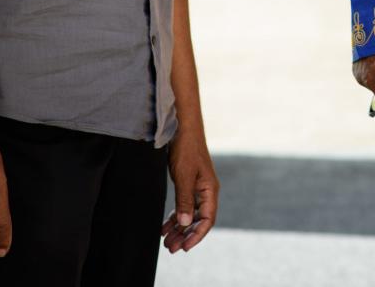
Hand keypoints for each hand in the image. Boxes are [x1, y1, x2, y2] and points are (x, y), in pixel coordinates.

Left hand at [162, 129, 217, 252]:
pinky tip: (165, 226)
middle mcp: (206, 191)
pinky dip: (175, 217)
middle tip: (170, 248)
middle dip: (185, 235)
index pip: (207, 220)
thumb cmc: (186, 148)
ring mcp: (197, 187)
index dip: (196, 236)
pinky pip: (183, 206)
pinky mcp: (188, 183)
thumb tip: (185, 223)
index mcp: (210, 190)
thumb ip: (185, 200)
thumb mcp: (184, 175)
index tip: (184, 247)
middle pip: (198, 220)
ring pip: (189, 215)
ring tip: (166, 241)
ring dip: (179, 228)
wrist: (183, 126)